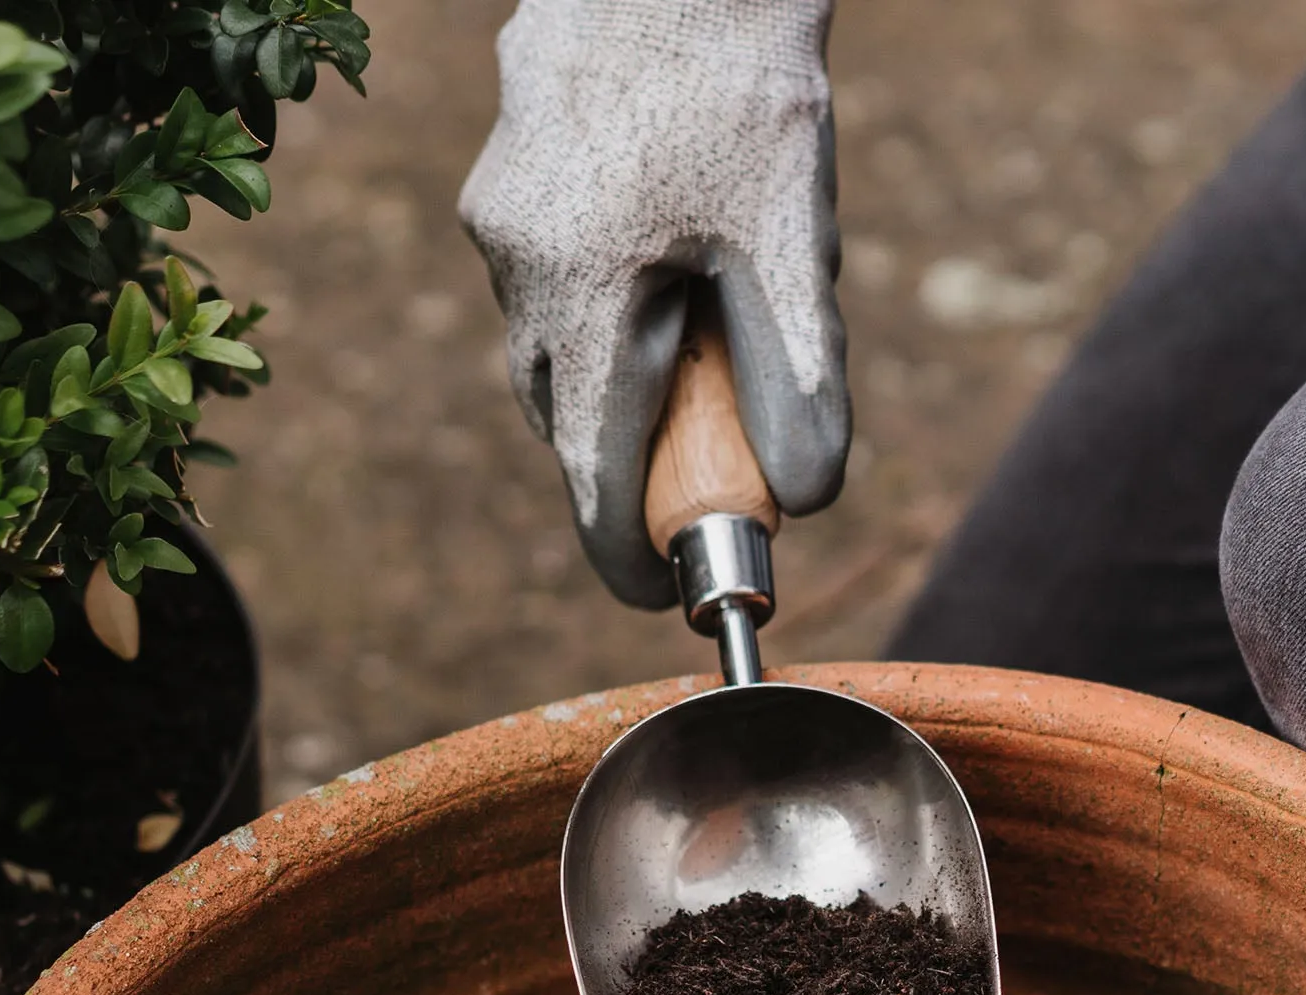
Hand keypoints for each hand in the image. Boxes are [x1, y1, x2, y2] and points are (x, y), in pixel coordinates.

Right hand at [459, 0, 849, 607]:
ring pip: (554, 354)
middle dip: (633, 457)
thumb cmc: (742, 90)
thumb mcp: (791, 244)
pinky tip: (661, 262)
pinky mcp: (500, 184)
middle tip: (711, 463)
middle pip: (571, 422)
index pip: (592, 478)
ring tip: (695, 335)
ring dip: (617, 377)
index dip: (627, 554)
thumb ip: (799, 380)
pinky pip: (544, 289)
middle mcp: (519, 274)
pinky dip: (601, 311)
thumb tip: (808, 501)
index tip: (661, 593)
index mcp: (584, 304)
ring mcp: (497, 224)